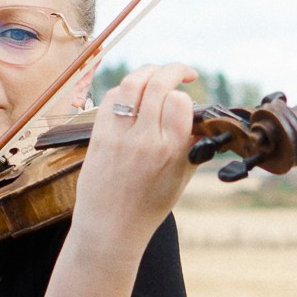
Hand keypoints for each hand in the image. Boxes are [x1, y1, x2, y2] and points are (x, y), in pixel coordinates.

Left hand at [69, 63, 198, 257]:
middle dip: (174, 70)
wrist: (111, 227)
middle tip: (183, 72)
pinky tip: (135, 93)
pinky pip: (112, 98)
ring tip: (158, 74)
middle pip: (157, 84)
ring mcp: (118, 135)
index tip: (186, 102)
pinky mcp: (98, 135)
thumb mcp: (182, 176)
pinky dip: (126, 89)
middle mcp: (143, 140)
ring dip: (149, 71)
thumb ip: (191, 143)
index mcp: (169, 151)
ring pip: (132, 83)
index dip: (185, 96)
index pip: (180, 102)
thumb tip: (198, 115)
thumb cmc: (149, 205)